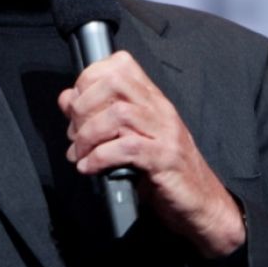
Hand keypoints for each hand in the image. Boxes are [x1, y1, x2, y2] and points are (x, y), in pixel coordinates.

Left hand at [58, 51, 244, 257]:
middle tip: (74, 134)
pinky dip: (100, 157)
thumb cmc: (162, 170)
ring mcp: (165, 132)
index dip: (88, 79)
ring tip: (79, 154)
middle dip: (84, 106)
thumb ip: (96, 115)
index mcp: (151, 99)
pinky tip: (90, 168)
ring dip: (88, 135)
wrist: (200, 202)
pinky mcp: (165, 159)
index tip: (75, 104)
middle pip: (115, 83)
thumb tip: (67, 99)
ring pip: (119, 114)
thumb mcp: (126, 137)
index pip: (119, 64)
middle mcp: (160, 109)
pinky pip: (127, 148)